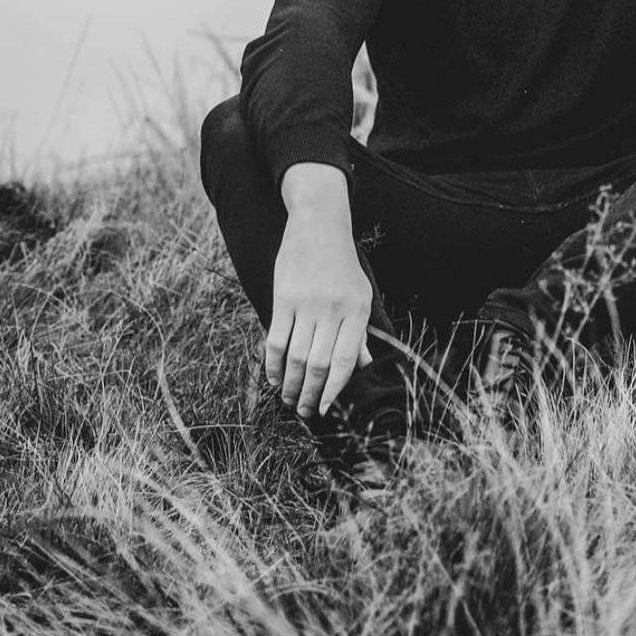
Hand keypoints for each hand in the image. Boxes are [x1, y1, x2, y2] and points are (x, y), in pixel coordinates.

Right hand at [268, 164, 373, 417]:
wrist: (319, 224)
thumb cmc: (342, 265)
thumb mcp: (360, 294)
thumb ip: (359, 331)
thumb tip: (363, 366)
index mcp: (357, 310)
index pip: (345, 361)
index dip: (333, 390)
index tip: (323, 409)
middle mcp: (333, 309)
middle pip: (318, 364)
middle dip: (309, 394)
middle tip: (303, 411)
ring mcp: (307, 303)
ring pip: (295, 356)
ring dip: (290, 385)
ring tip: (289, 400)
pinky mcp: (284, 297)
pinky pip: (276, 340)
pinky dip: (272, 365)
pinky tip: (273, 378)